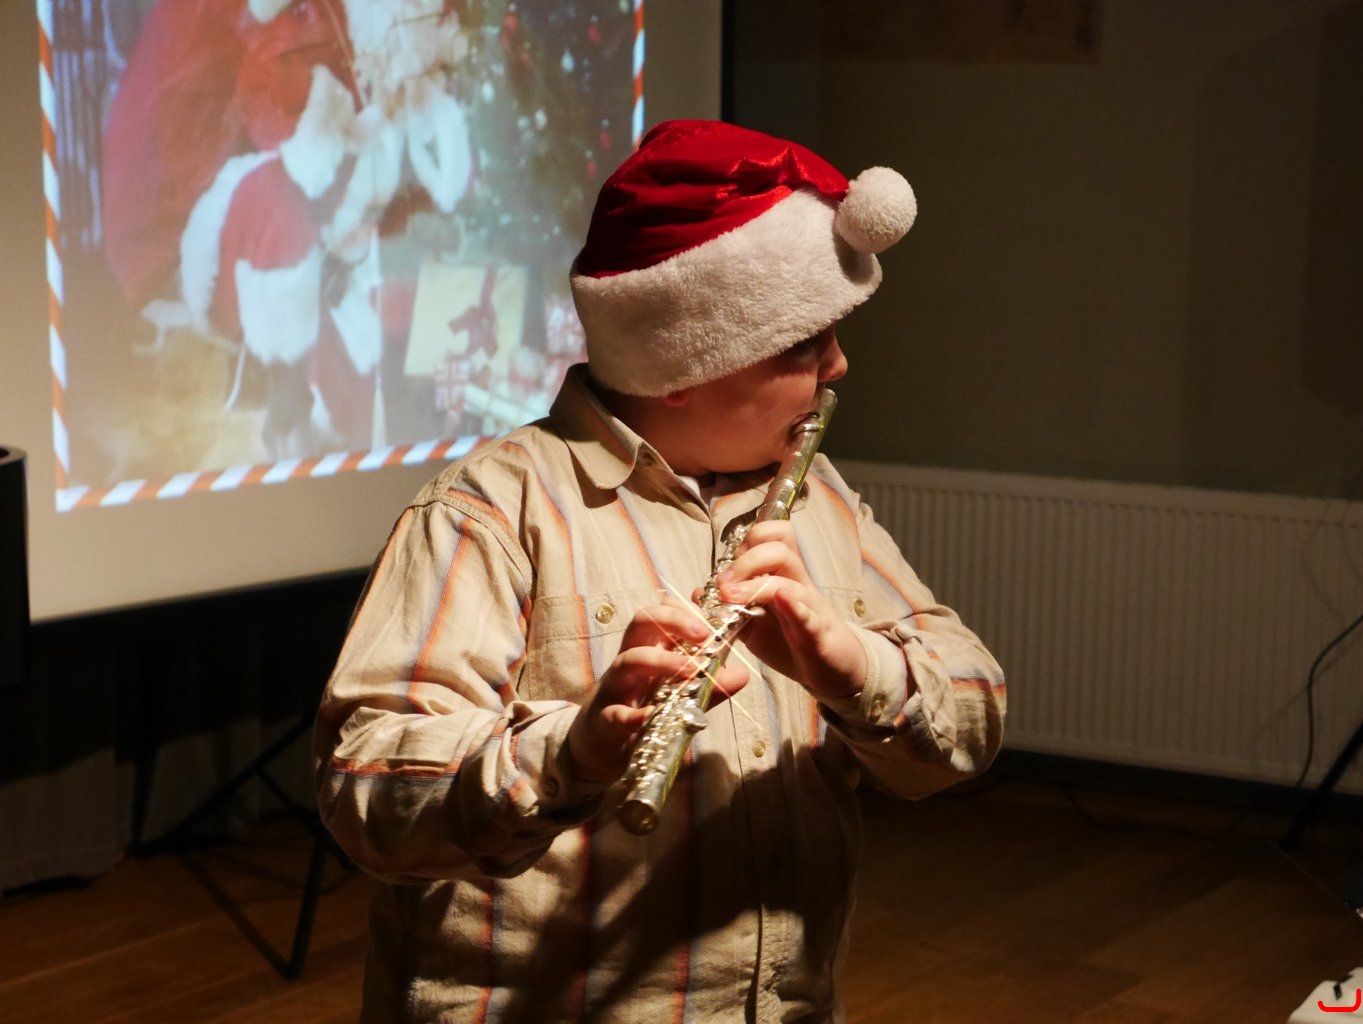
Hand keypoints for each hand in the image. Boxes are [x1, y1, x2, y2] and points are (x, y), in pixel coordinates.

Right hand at [565, 598, 748, 783]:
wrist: (601, 747)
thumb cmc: (642, 710)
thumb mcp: (679, 695)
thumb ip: (708, 685)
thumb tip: (742, 673)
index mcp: (649, 648)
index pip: (662, 611)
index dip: (686, 609)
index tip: (714, 623)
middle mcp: (630, 660)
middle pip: (642, 621)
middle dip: (674, 620)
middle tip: (705, 635)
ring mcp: (614, 688)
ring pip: (628, 660)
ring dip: (661, 660)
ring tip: (691, 670)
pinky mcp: (604, 721)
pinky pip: (615, 714)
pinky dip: (633, 716)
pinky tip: (650, 717)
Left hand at [711, 520, 866, 700]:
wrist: (830, 671)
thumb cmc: (792, 641)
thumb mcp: (754, 624)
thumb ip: (730, 607)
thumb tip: (699, 593)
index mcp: (781, 575)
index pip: (771, 536)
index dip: (746, 542)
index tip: (726, 569)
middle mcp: (797, 583)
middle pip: (778, 549)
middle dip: (745, 561)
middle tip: (723, 586)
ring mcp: (809, 607)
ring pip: (790, 578)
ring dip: (757, 583)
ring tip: (732, 597)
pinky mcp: (818, 633)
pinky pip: (808, 615)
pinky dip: (794, 606)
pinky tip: (782, 600)